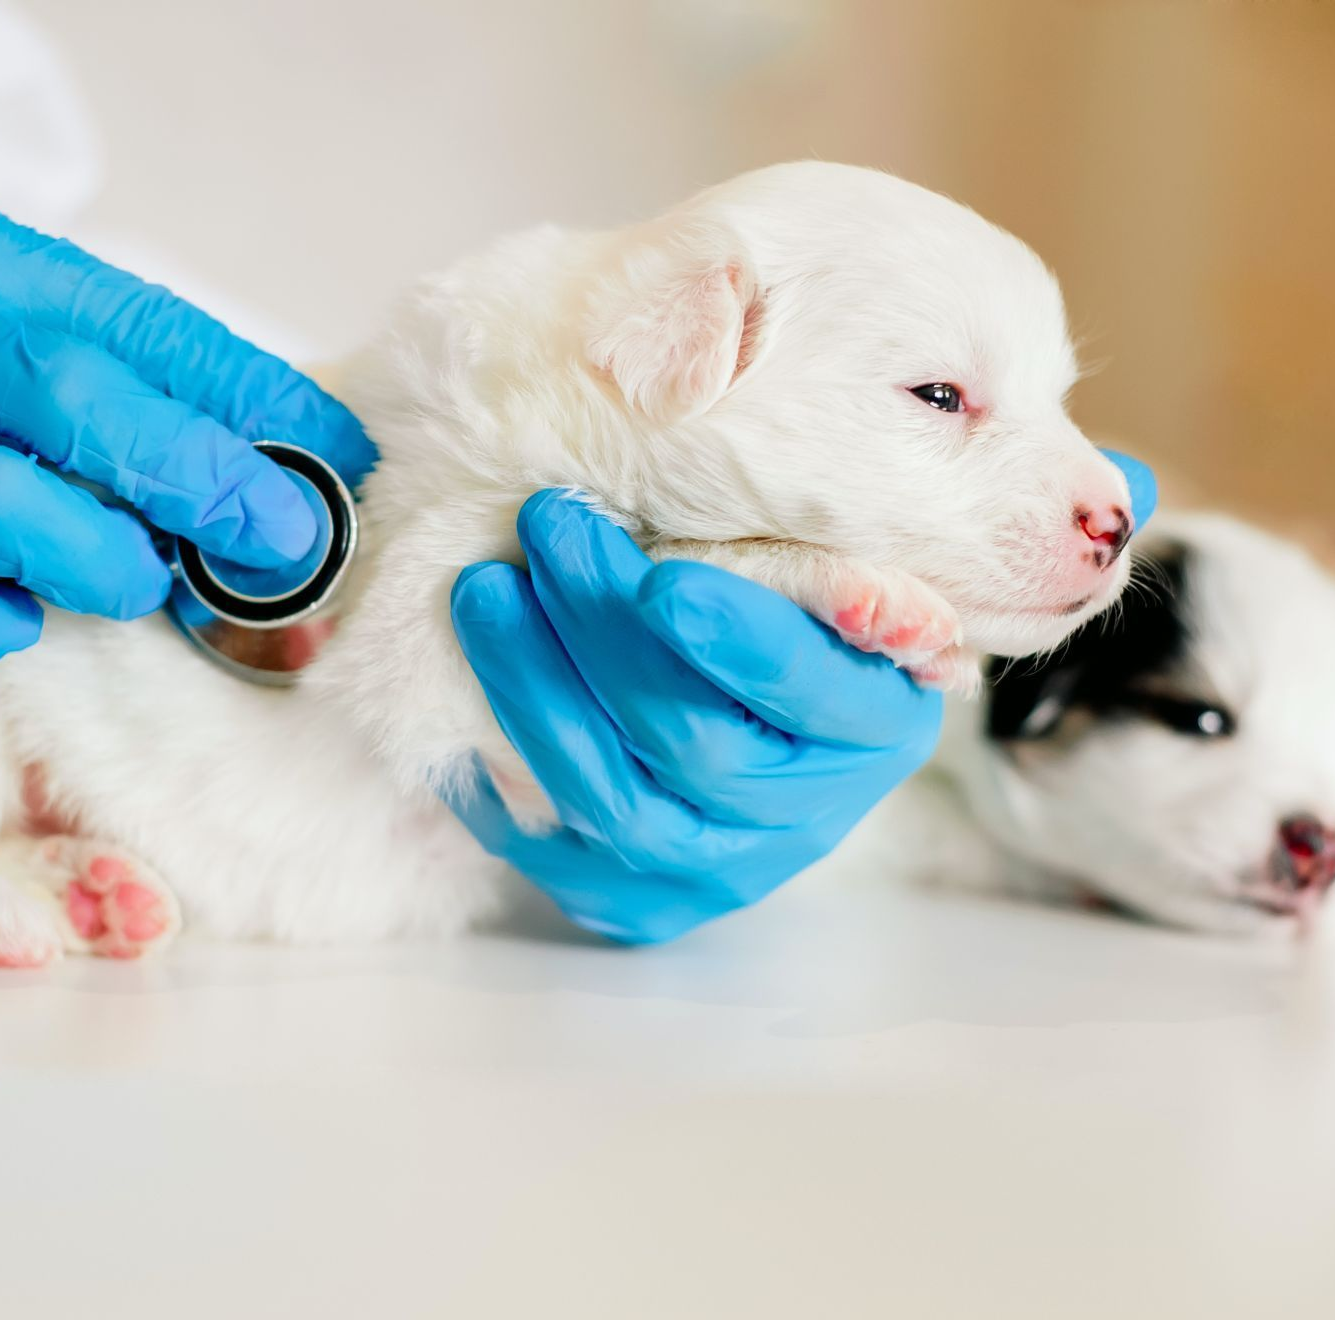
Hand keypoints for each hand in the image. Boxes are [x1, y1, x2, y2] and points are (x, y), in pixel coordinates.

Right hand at [0, 183, 373, 670]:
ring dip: (108, 566)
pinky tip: (10, 613)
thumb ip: (92, 366)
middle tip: (285, 541)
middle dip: (209, 483)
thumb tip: (257, 458)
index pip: (144, 325)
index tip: (340, 452)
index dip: (258, 398)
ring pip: (16, 518)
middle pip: (86, 408)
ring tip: (137, 580)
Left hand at [446, 492, 942, 943]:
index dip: (735, 641)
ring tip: (484, 592)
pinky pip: (556, 849)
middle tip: (549, 526)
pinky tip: (462, 689)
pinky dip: (501, 769)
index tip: (662, 579)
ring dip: (535, 688)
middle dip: (606, 631)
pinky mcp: (641, 900)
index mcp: (871, 726)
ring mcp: (720, 869)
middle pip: (694, 742)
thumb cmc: (795, 627)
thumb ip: (792, 542)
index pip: (803, 690)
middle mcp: (803, 816)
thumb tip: (713, 422)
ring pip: (614, 799)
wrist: (780, 739)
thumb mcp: (821, 575)